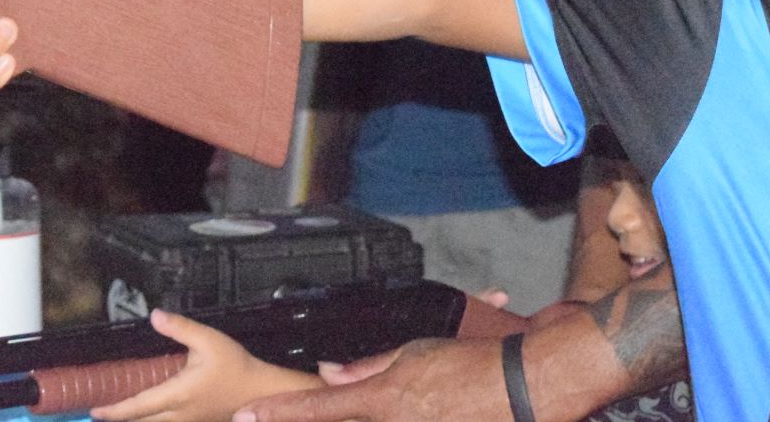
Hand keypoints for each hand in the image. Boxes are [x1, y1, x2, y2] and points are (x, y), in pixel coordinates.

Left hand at [92, 310, 319, 421]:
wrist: (261, 391)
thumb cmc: (236, 366)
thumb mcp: (209, 340)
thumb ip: (180, 328)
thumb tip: (154, 316)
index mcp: (177, 395)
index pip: (138, 407)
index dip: (114, 411)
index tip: (94, 411)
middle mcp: (179, 414)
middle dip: (120, 420)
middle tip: (100, 413)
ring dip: (137, 421)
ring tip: (121, 413)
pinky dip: (153, 420)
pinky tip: (151, 414)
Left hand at [233, 338, 510, 421]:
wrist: (524, 388)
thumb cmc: (473, 365)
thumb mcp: (414, 353)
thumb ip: (367, 368)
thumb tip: (331, 372)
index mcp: (382, 400)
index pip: (316, 408)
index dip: (276, 413)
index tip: (246, 416)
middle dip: (310, 417)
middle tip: (275, 415)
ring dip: (350, 416)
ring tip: (401, 396)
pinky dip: (399, 416)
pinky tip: (412, 405)